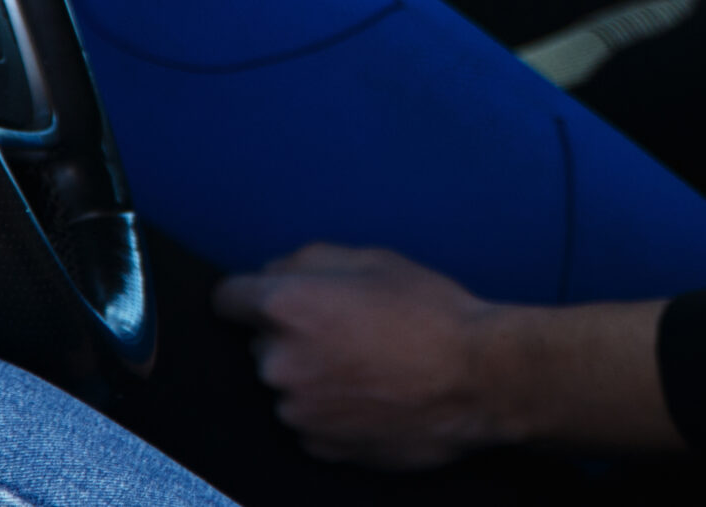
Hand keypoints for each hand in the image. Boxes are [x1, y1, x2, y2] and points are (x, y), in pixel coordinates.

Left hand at [212, 244, 506, 468]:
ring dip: (311, 374)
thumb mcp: (376, 260)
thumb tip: (275, 272)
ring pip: (286, 384)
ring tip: (367, 365)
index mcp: (288, 308)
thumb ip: (311, 259)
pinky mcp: (318, 447)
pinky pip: (309, 420)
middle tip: (346, 329)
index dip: (251, 293)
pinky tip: (373, 395)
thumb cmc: (432, 312)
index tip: (271, 298)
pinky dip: (330, 409)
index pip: (228, 298)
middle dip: (291, 335)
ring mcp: (295, 412)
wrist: (477, 380)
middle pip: (261, 342)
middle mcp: (278, 362)